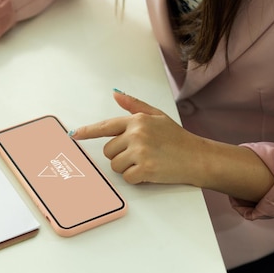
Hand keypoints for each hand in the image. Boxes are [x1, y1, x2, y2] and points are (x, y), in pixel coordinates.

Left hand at [70, 90, 206, 185]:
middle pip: (108, 150)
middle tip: (140, 154)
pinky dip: (136, 178)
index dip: (87, 131)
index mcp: (137, 120)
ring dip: (127, 167)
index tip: (74, 134)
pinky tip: (150, 171)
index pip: (106, 126)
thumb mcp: (157, 116)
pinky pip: (126, 178)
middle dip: (120, 155)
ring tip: (146, 161)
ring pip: (115, 165)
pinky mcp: (144, 169)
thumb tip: (115, 94)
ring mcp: (140, 152)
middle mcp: (136, 134)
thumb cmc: (178, 138)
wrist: (199, 157)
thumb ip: (135, 106)